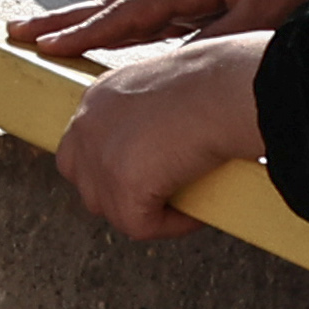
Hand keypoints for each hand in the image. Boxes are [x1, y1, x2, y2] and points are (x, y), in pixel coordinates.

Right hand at [16, 0, 308, 71]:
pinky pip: (156, 18)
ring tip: (48, 38)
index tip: (47, 47)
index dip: (88, 31)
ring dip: (89, 24)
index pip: (129, 10)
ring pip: (130, 10)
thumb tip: (174, 66)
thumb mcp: (270, 7)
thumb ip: (221, 35)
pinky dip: (125, 29)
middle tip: (17, 33)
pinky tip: (112, 39)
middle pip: (115, 3)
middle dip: (66, 20)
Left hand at [57, 33, 275, 242]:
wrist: (226, 89)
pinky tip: (194, 212)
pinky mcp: (122, 184)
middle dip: (118, 193)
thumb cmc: (216, 83)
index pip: (82, 146)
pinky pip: (139, 225)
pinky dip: (170, 225)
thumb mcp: (168, 88)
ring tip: (180, 202)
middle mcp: (87, 125)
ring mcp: (99, 156)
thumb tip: (167, 141)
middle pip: (84, 179)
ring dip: (144, 211)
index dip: (112, 168)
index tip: (148, 175)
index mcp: (98, 99)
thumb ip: (151, 113)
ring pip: (109, 206)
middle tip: (162, 194)